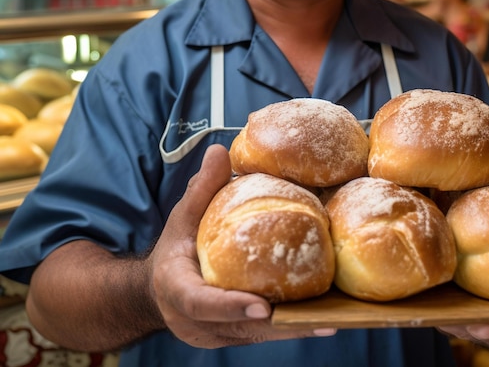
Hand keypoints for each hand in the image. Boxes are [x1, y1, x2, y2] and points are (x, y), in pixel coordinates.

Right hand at [147, 144, 335, 348]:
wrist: (159, 286)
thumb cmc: (175, 247)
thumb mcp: (183, 215)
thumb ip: (202, 188)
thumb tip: (220, 151)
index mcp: (176, 287)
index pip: (200, 303)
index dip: (230, 306)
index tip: (262, 306)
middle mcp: (192, 321)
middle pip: (237, 327)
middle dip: (277, 325)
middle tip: (317, 319)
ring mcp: (211, 335)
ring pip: (253, 336)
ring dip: (290, 330)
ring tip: (329, 321)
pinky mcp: (228, 338)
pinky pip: (258, 335)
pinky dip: (287, 327)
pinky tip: (321, 320)